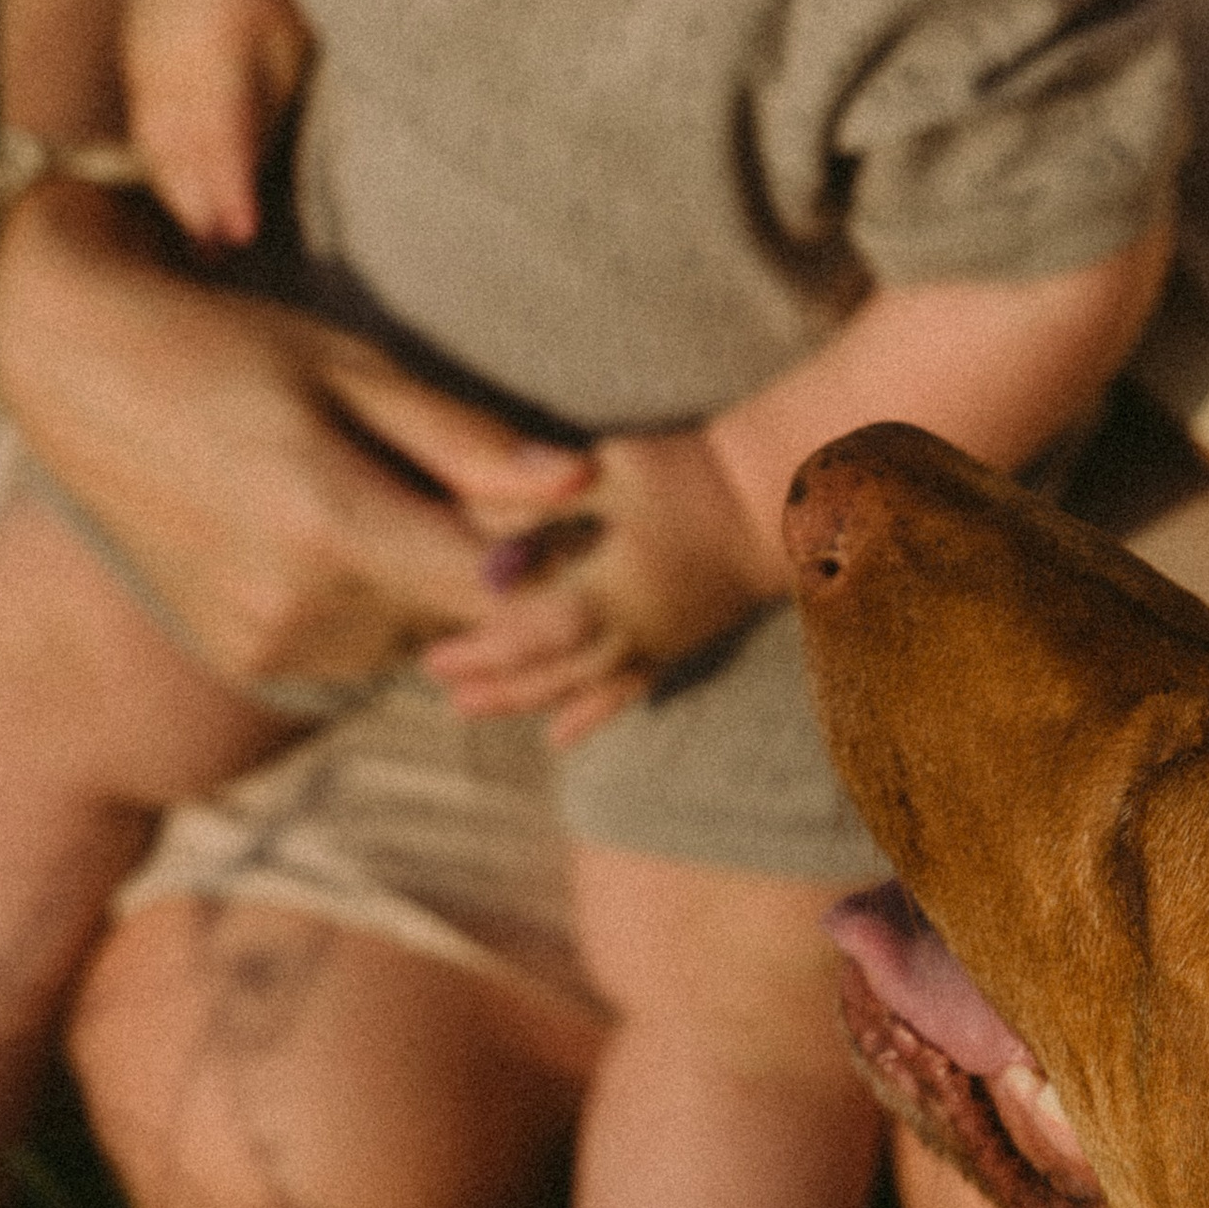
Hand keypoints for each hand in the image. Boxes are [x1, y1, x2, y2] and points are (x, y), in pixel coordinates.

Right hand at [0, 185, 593, 685]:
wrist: (87, 381)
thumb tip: (581, 483)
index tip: (574, 517)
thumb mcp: (354, 370)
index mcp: (331, 526)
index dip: (554, 563)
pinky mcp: (247, 658)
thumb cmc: (233, 350)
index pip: (497, 591)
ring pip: (415, 639)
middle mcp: (298, 606)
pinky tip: (350, 534)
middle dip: (494, 568)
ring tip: (400, 498)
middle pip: (460, 620)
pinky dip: (378, 606)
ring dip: (433, 589)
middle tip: (488, 493)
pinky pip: (359, 650)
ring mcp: (266, 643)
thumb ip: (466, 441)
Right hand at [120, 0, 314, 244]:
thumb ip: (268, 105)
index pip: (217, 137)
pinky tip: (187, 201)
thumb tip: (259, 171)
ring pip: (156, 146)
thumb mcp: (288, 43)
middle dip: (200, 208)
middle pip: (178, 153)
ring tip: (208, 245)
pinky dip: (164, 168)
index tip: (245, 233)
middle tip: (226, 255)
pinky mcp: (137, 64)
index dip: (228, 190)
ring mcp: (145, 62)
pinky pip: (147, 127)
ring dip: (180, 196)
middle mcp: (168, 62)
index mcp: (212, 54)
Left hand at [424, 427, 778, 743]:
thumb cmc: (692, 475)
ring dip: (524, 703)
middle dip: (492, 685)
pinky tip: (557, 736)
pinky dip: (588, 717)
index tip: (431, 659)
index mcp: (608, 590)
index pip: (530, 634)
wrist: (777, 503)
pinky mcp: (677, 645)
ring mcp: (655, 644)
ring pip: (580, 691)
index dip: (479, 652)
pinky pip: (626, 693)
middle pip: (548, 673)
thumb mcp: (610, 470)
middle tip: (442, 692)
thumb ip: (542, 502)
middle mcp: (629, 631)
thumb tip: (471, 523)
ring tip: (472, 709)